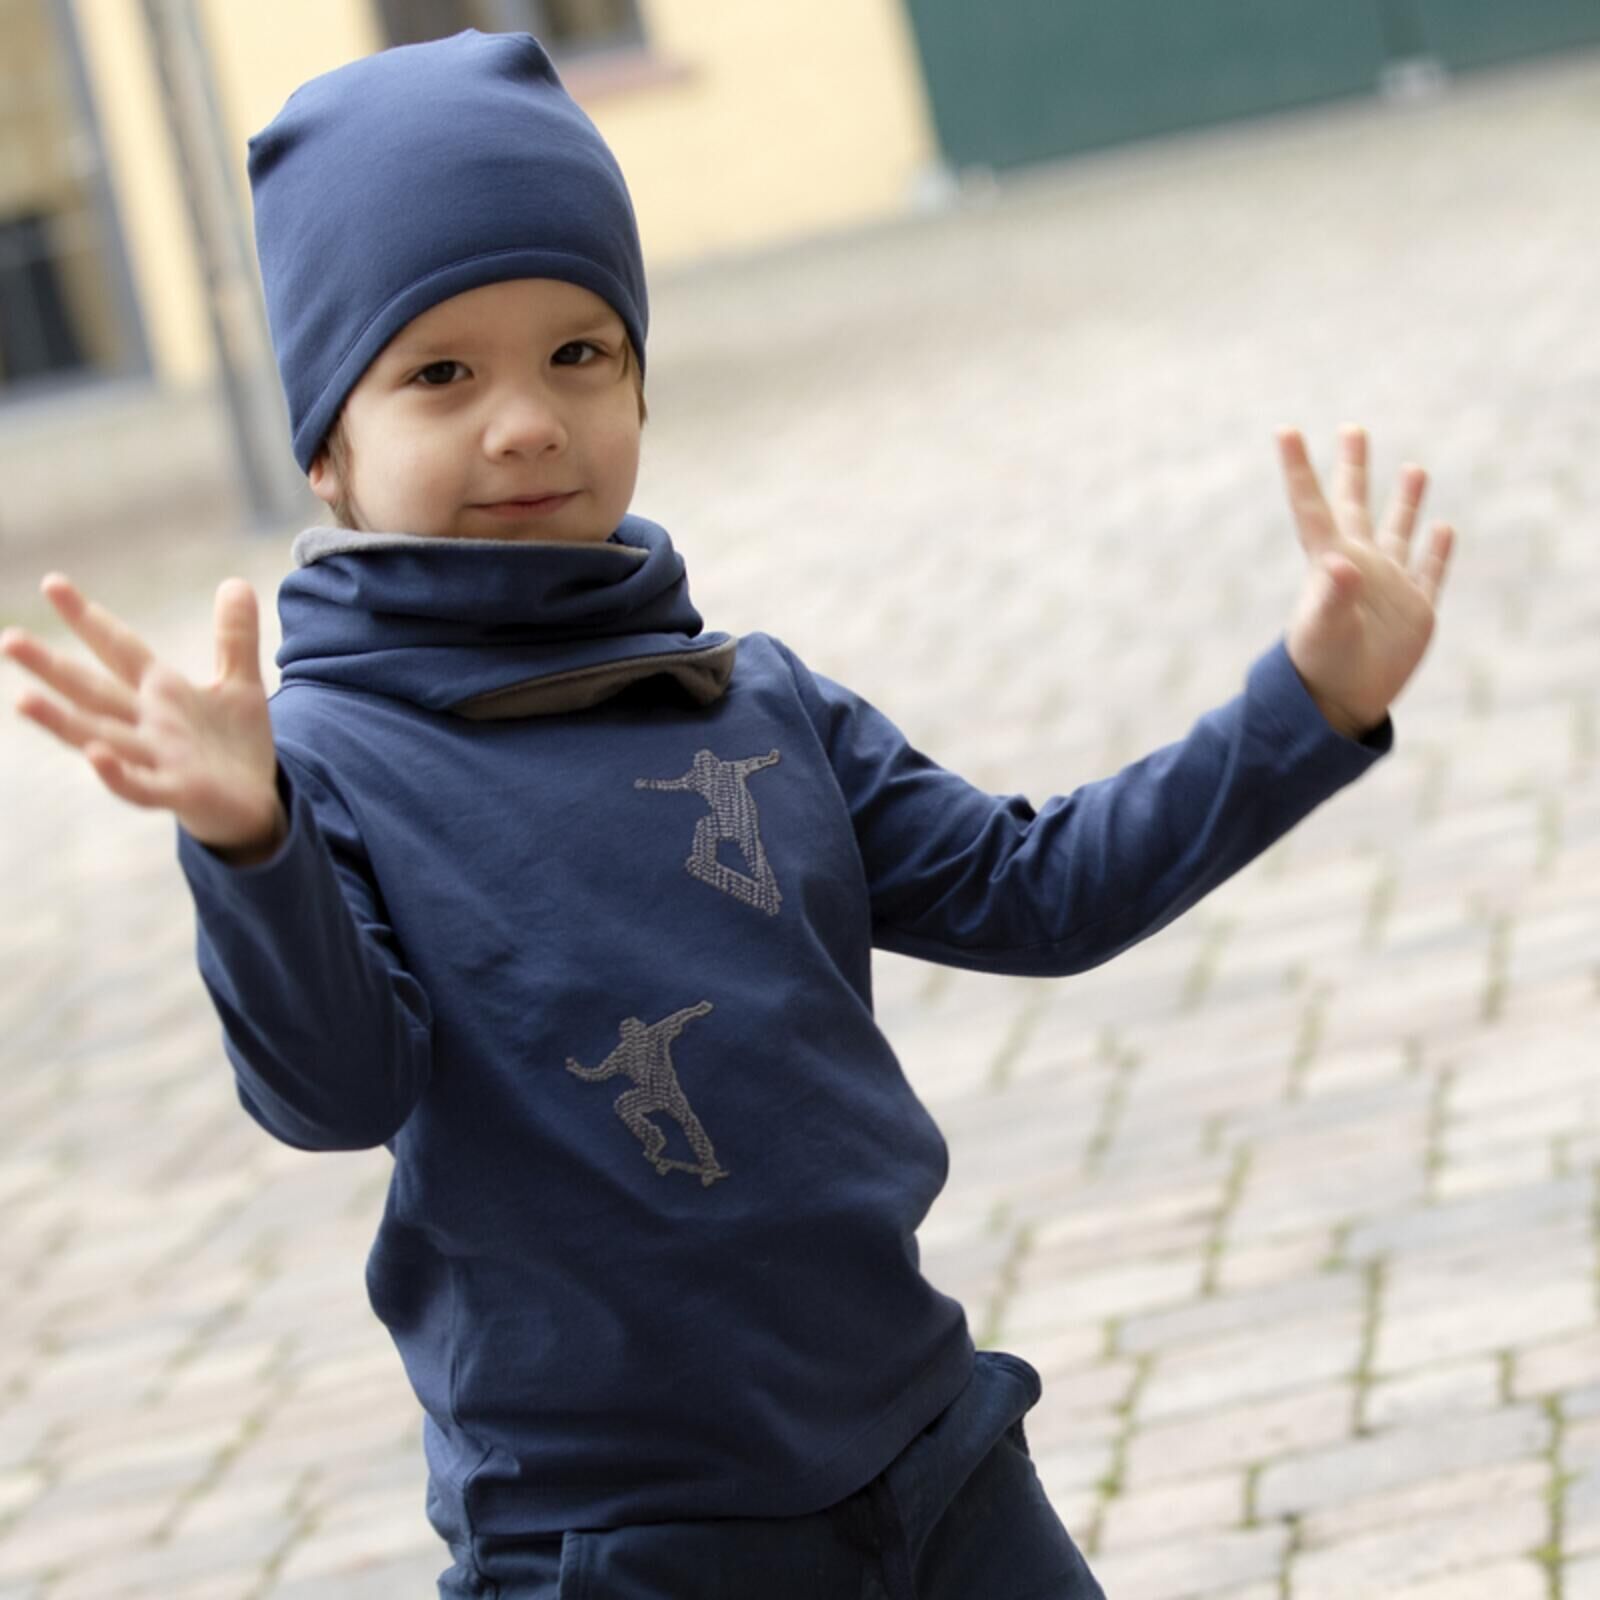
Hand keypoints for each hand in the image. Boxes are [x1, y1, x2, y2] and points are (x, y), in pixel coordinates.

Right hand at [2, 575, 283, 860]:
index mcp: (159, 692)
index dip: (88, 617)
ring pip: (99, 736)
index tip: (52, 582)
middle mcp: (146, 723)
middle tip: (9, 639)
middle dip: (51, 668)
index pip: (118, 648)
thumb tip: (236, 581)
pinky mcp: (174, 791)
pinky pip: (138, 785)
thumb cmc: (235, 745)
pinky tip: (95, 756)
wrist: (255, 803)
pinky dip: (116, 773)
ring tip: (21, 699)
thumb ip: (234, 637)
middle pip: (91, 690)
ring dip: (62, 720)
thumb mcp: (240, 683)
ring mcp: (155, 758)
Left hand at [1279, 425, 1453, 738]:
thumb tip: (1342, 565)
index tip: (1284, 430)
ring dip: (1404, 501)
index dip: (1299, 469)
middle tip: (1351, 428)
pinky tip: (1442, 528)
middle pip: (1355, 506)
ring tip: (1412, 468)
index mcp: (1330, 563)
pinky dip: (1437, 550)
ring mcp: (1388, 586)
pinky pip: (1429, 571)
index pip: (1313, 505)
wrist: (1340, 705)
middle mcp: (1359, 565)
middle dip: (1354, 468)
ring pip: (1398, 532)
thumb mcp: (1323, 631)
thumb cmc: (1321, 669)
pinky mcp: (1415, 610)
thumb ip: (1331, 598)